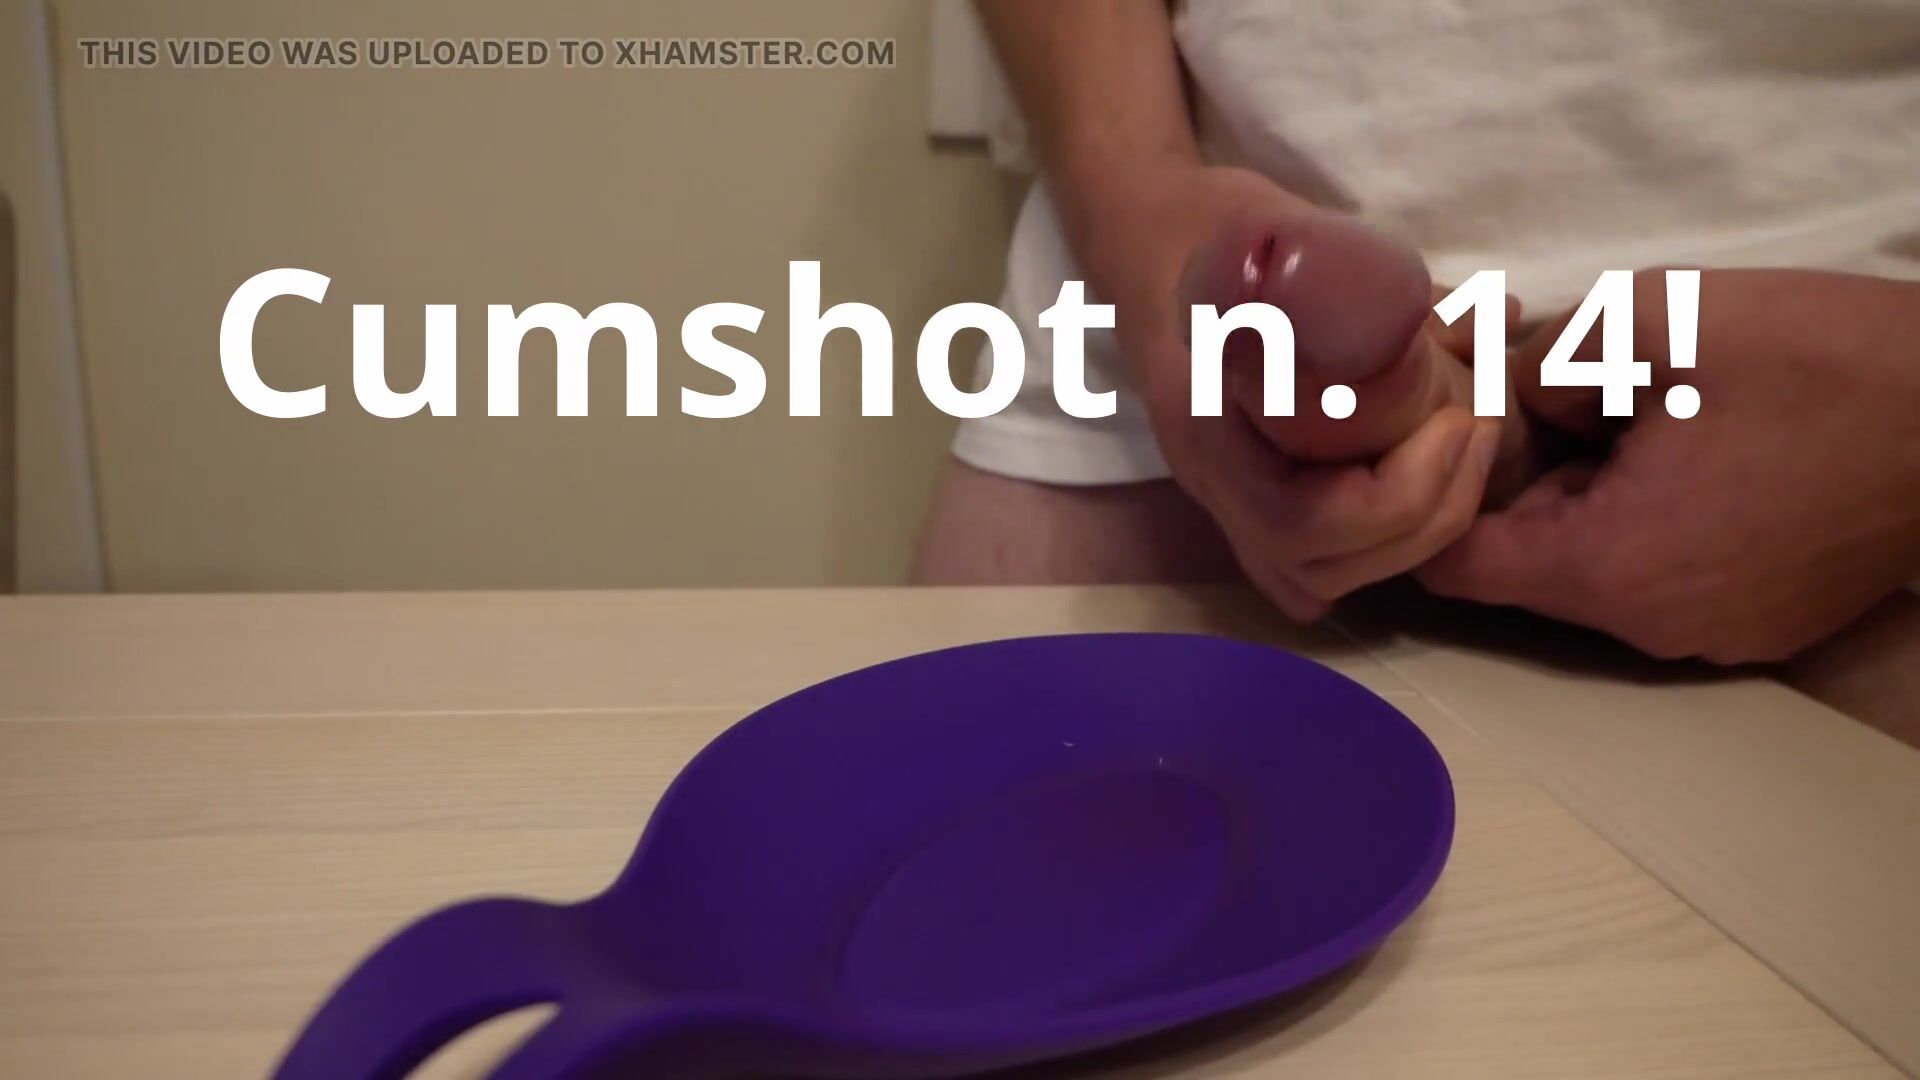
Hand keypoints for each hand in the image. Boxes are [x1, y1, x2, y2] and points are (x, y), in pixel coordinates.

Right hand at [1075, 164, 1507, 620]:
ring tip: (1459, 456)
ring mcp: (1224, 496)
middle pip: (1316, 568)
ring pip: (1314, 582)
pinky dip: (1373, 552)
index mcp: (1206, 425)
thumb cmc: (1214, 228)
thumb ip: (1393, 286)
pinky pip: (1307, 569)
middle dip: (1422, 518)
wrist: (1145, 233)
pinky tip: (1419, 488)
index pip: (1300, 521)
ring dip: (1409, 539)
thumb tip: (1498, 316)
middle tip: (1477, 434)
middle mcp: (1210, 481)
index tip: (1457, 420)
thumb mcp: (1298, 237)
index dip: (1397, 495)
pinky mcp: (1248, 497)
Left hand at [1420, 269, 1919, 662]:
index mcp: (1607, 567)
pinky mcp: (1764, 623)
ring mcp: (1714, 636)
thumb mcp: (1654, 318)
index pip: (1453, 566)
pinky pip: (1666, 577)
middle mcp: (1648, 627)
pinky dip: (1653, 521)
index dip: (1434, 495)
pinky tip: (1695, 452)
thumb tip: (1509, 397)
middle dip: (1521, 485)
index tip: (1449, 432)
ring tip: (1637, 414)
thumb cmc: (1819, 361)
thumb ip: (1542, 360)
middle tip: (1553, 396)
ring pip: (1597, 569)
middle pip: (1526, 565)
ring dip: (1591, 499)